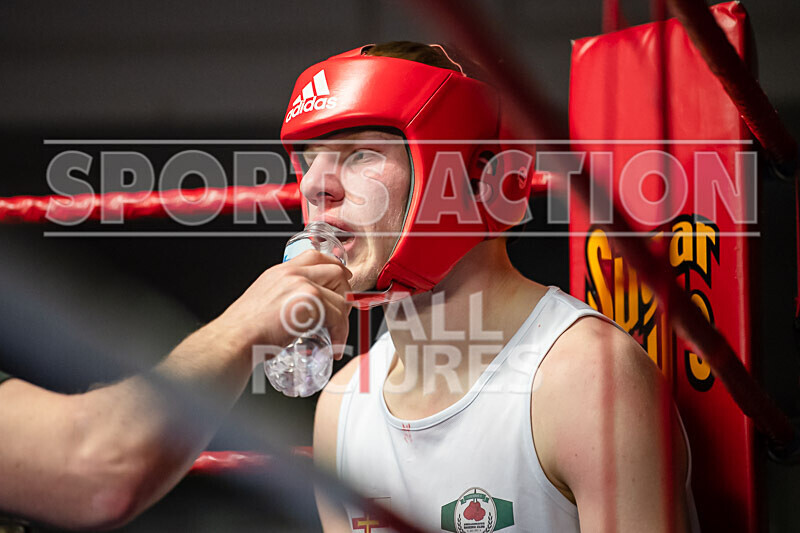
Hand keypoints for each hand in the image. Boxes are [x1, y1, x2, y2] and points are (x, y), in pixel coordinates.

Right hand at [215, 250, 352, 358]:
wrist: (235, 339)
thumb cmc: (244, 330)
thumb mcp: (263, 301)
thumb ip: (281, 298)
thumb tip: (297, 310)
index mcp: (280, 272)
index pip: (314, 256)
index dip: (334, 266)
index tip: (343, 278)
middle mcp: (292, 274)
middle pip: (335, 270)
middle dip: (344, 292)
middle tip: (342, 312)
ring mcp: (302, 284)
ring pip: (340, 295)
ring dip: (343, 318)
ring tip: (336, 334)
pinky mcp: (310, 301)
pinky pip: (338, 315)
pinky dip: (341, 333)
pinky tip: (334, 345)